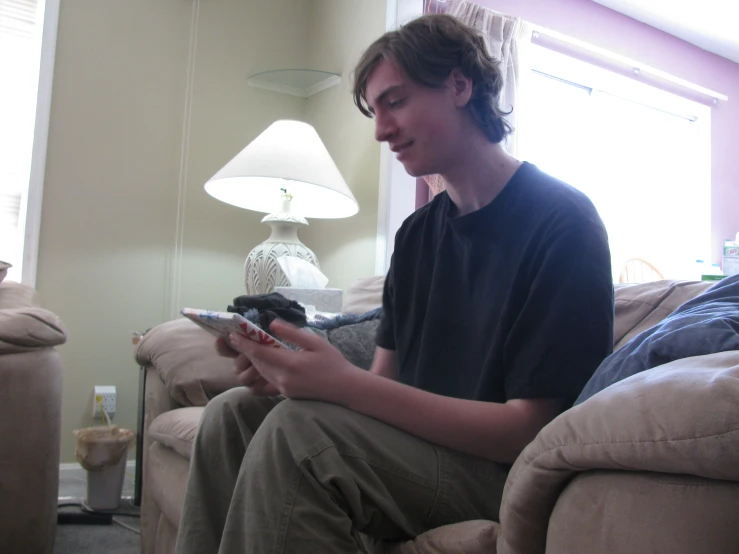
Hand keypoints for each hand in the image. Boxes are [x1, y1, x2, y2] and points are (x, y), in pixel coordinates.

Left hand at [227, 319, 364, 403]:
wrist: (345, 389)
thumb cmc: (333, 362)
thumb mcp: (315, 342)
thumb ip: (292, 333)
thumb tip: (271, 324)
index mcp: (291, 364)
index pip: (260, 353)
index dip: (244, 344)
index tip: (234, 334)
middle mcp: (284, 379)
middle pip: (256, 364)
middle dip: (245, 351)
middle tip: (237, 338)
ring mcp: (284, 389)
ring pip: (260, 373)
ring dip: (253, 361)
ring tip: (249, 348)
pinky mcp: (286, 394)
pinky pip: (267, 381)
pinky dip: (262, 370)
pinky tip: (262, 362)